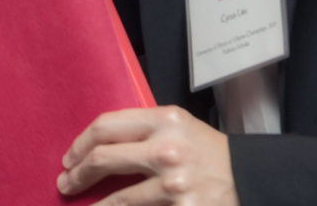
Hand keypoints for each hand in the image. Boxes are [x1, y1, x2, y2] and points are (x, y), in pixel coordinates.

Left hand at [58, 106, 237, 205]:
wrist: (251, 178)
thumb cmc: (210, 152)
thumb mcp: (179, 127)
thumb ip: (143, 130)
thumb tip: (98, 145)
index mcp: (164, 119)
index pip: (105, 126)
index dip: (80, 143)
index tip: (69, 157)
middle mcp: (166, 148)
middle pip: (103, 158)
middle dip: (77, 173)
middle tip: (65, 183)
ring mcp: (174, 182)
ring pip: (117, 198)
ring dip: (94, 205)